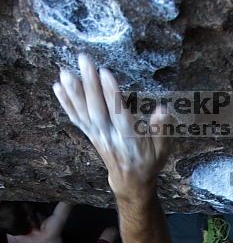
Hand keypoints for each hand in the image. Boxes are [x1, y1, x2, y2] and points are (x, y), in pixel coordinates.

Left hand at [53, 53, 174, 195]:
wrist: (129, 181)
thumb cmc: (148, 162)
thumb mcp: (163, 151)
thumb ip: (163, 131)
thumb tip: (163, 110)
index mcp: (130, 140)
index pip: (119, 116)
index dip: (112, 95)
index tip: (105, 73)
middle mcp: (110, 137)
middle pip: (97, 110)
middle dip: (90, 86)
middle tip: (84, 61)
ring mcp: (98, 135)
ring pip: (84, 113)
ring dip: (74, 92)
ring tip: (65, 72)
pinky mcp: (91, 134)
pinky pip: (76, 118)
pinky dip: (66, 103)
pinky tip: (58, 87)